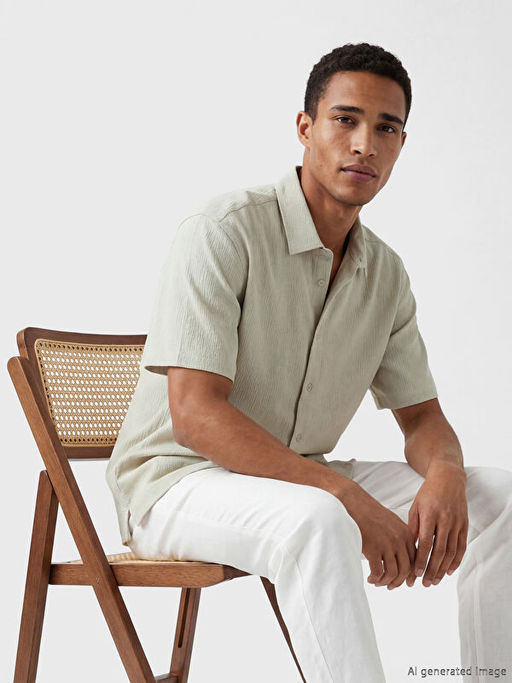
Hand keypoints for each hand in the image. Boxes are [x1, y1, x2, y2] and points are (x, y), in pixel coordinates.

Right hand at [340, 483, 416, 589]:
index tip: (407, 581)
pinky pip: (378, 572)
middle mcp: (399, 539)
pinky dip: (375, 579)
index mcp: (406, 533)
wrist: (353, 503)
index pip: (415, 559)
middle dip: (399, 581)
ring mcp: (387, 544)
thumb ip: (400, 537)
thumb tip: (402, 557)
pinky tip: (370, 578)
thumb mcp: (391, 522)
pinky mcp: (373, 548)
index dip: (411, 574)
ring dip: (386, 582)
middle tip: (391, 586)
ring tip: (378, 582)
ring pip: (393, 573)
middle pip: (406, 569)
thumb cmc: (369, 512)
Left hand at [405, 461, 468, 586]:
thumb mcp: (416, 507)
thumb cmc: (427, 493)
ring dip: (443, 569)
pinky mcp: (464, 524)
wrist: (448, 478)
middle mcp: (445, 519)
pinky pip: (461, 546)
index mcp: (430, 514)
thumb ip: (413, 528)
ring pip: (451, 551)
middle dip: (432, 569)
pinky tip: (449, 571)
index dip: (421, 560)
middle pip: (440, 551)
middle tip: (425, 583)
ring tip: (435, 581)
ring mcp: (457, 522)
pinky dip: (456, 561)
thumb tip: (409, 549)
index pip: (426, 543)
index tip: (415, 574)